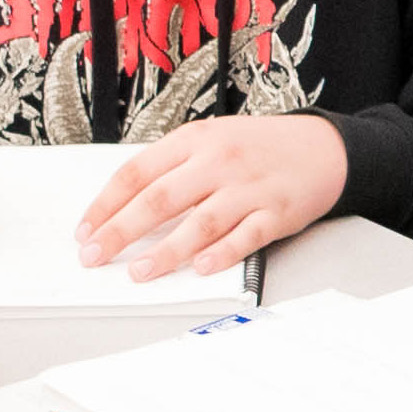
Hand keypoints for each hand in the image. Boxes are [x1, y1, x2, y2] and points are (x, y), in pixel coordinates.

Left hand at [76, 115, 347, 280]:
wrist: (326, 148)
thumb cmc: (263, 147)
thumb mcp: (213, 139)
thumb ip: (174, 166)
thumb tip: (126, 206)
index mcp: (197, 140)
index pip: (137, 173)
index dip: (105, 205)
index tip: (86, 231)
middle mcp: (220, 161)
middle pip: (159, 199)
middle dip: (120, 232)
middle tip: (96, 256)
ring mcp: (249, 188)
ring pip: (199, 223)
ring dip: (165, 251)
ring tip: (140, 272)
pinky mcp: (277, 212)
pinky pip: (245, 236)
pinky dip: (221, 254)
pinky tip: (201, 267)